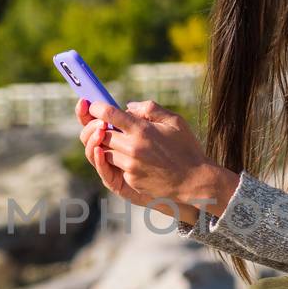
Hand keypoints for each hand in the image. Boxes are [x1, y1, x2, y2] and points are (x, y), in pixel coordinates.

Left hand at [77, 98, 237, 221]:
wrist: (195, 182)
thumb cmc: (187, 149)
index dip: (95, 108)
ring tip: (118, 140)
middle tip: (103, 124)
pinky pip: (114, 167)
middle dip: (98, 128)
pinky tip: (129, 156)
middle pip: (100, 134)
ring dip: (107, 145)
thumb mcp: (175, 121)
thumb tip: (128, 107)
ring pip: (104, 151)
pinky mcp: (130, 180)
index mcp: (142, 130)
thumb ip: (149, 109)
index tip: (93, 105)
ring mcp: (130, 166)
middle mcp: (132, 148)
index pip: (107, 114)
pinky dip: (117, 160)